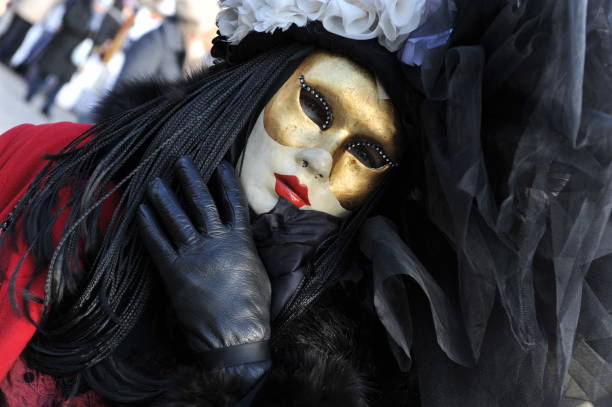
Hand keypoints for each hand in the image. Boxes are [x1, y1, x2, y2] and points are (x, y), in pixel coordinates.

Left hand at [137, 158, 270, 367]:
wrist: (234, 334)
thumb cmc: (253, 306)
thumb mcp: (259, 271)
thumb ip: (248, 249)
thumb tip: (244, 238)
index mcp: (240, 240)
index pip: (232, 202)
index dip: (226, 181)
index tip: (220, 163)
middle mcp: (215, 241)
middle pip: (200, 202)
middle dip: (190, 179)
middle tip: (180, 161)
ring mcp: (193, 254)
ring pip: (175, 218)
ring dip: (163, 197)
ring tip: (153, 180)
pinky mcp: (174, 271)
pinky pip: (158, 243)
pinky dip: (148, 226)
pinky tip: (140, 212)